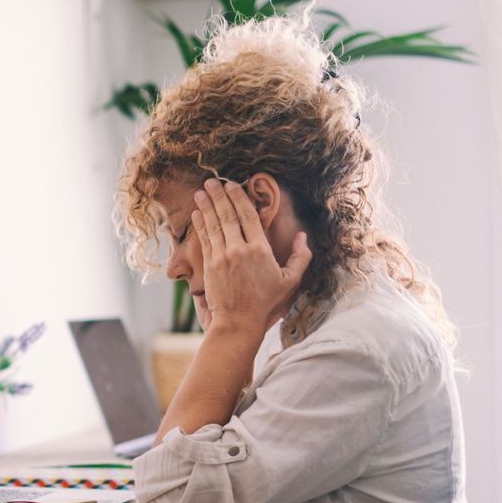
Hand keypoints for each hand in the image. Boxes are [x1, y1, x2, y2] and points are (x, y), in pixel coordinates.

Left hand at [191, 178, 310, 334]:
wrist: (238, 321)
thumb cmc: (266, 302)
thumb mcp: (290, 281)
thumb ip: (301, 257)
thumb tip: (304, 236)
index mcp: (260, 250)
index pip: (248, 216)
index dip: (239, 198)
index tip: (232, 185)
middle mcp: (239, 250)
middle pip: (228, 215)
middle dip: (219, 196)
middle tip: (212, 180)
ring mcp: (222, 257)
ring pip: (214, 224)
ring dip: (207, 205)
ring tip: (202, 190)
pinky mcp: (209, 265)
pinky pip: (204, 239)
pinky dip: (200, 224)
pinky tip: (197, 212)